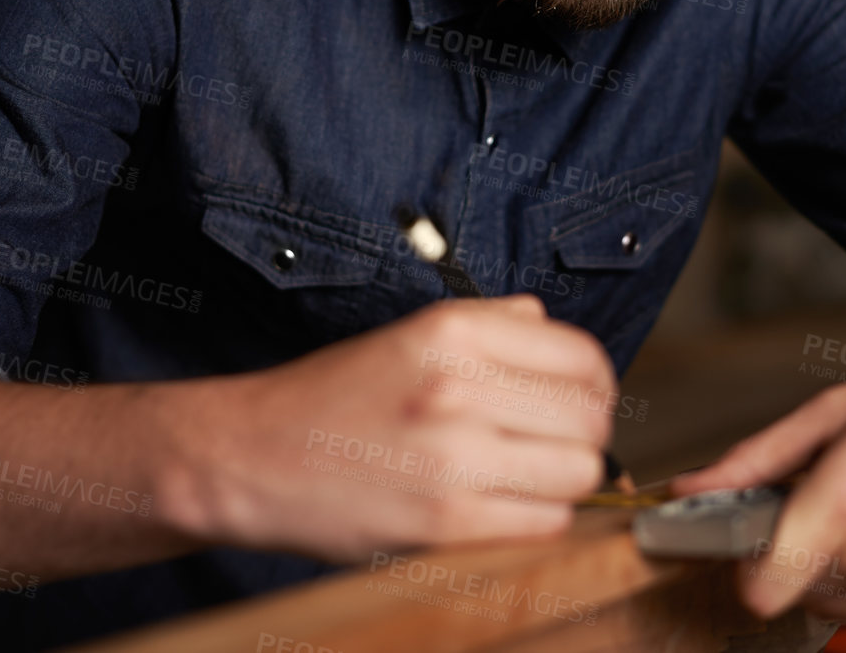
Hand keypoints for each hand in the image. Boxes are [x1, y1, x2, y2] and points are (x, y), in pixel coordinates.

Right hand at [178, 294, 614, 561]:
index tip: (578, 401)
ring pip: (578, 473)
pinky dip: (539, 520)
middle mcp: (460, 385)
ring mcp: (455, 455)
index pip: (583, 357)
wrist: (251, 456)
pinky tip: (505, 508)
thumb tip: (550, 324)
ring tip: (527, 479)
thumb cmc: (332, 396)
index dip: (594, 384)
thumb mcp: (410, 332)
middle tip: (552, 445)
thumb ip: (490, 322)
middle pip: (591, 417)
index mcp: (455, 330)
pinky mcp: (446, 520)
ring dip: (564, 482)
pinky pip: (545, 523)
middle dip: (584, 435)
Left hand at [672, 329, 845, 627]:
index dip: (743, 571)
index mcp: (844, 502)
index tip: (743, 548)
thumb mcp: (834, 411)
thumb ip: (753, 459)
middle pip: (794, 593)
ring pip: (837, 606)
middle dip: (794, 554)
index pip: (760, 589)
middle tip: (826, 501)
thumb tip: (690, 487)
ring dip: (836, 571)